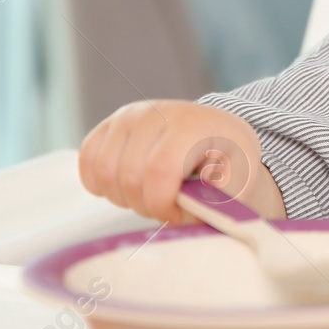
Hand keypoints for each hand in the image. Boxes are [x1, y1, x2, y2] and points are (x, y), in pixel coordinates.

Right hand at [78, 99, 284, 221]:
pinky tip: (127, 188)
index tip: (179, 214)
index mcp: (190, 125)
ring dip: (124, 198)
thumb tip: (192, 205)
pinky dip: (100, 184)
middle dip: (147, 206)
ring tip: (151, 197)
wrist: (217, 134)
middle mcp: (154, 113)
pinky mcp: (109, 125)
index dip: (163, 206)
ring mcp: (128, 116)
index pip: (158, 172)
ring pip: (103, 173)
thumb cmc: (229, 161)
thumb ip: (220, 197)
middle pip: (128, 178)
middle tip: (168, 208)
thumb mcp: (241, 179)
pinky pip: (87, 161)